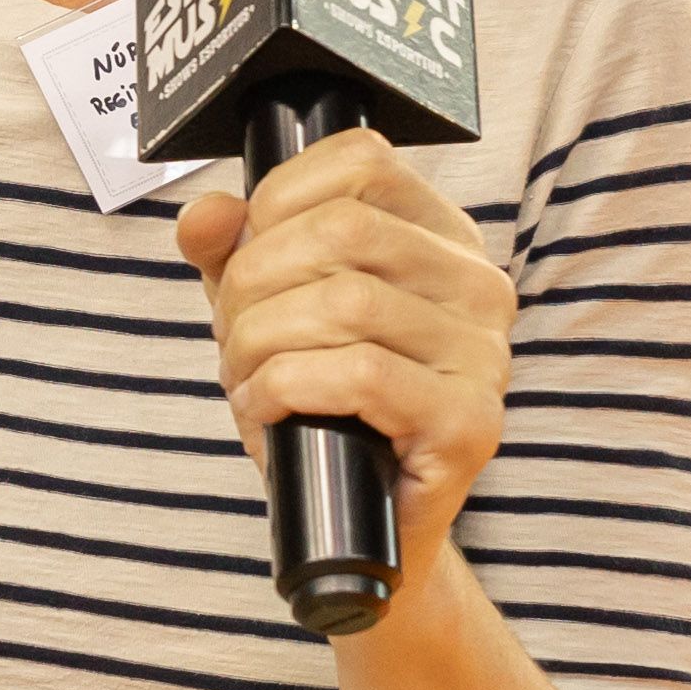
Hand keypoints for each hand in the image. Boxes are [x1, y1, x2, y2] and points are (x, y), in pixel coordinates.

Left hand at [176, 127, 515, 557]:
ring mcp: (484, 355)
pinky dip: (285, 386)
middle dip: (254, 281)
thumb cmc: (321, 409)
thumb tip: (206, 216)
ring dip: (260, 340)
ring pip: (345, 301)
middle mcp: (479, 285)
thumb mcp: (268, 313)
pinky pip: (358, 374)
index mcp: (443, 238)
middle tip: (231, 335)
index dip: (278, 198)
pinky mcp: (468, 423)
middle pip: (343, 228)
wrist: (357, 528)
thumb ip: (234, 252)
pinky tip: (265, 409)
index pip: (362, 161)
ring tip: (245, 376)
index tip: (245, 256)